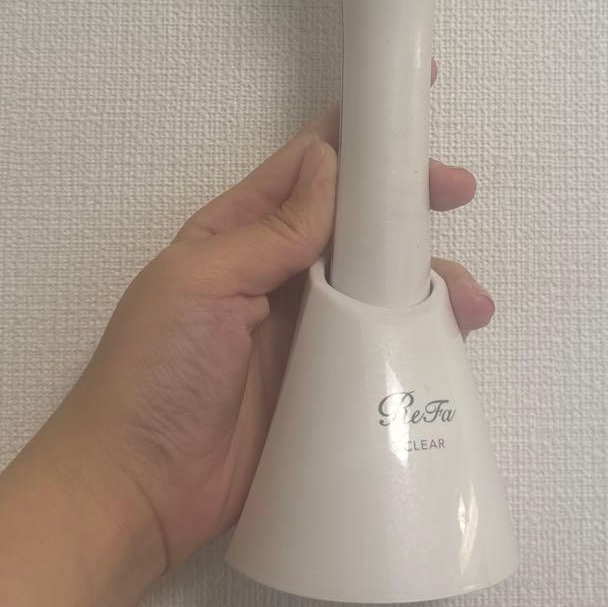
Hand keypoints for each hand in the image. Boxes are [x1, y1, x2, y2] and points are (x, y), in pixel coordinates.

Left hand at [51, 74, 493, 573]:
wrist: (137, 495)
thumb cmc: (153, 375)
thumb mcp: (201, 283)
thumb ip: (271, 230)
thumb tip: (330, 164)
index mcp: (240, 234)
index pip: (307, 167)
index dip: (357, 135)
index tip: (410, 111)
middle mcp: (281, 273)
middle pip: (357, 222)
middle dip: (408, 203)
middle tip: (457, 191)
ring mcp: (309, 331)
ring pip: (381, 283)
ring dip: (428, 279)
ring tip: (470, 300)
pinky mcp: (330, 384)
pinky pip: (383, 346)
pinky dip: (420, 338)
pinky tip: (451, 342)